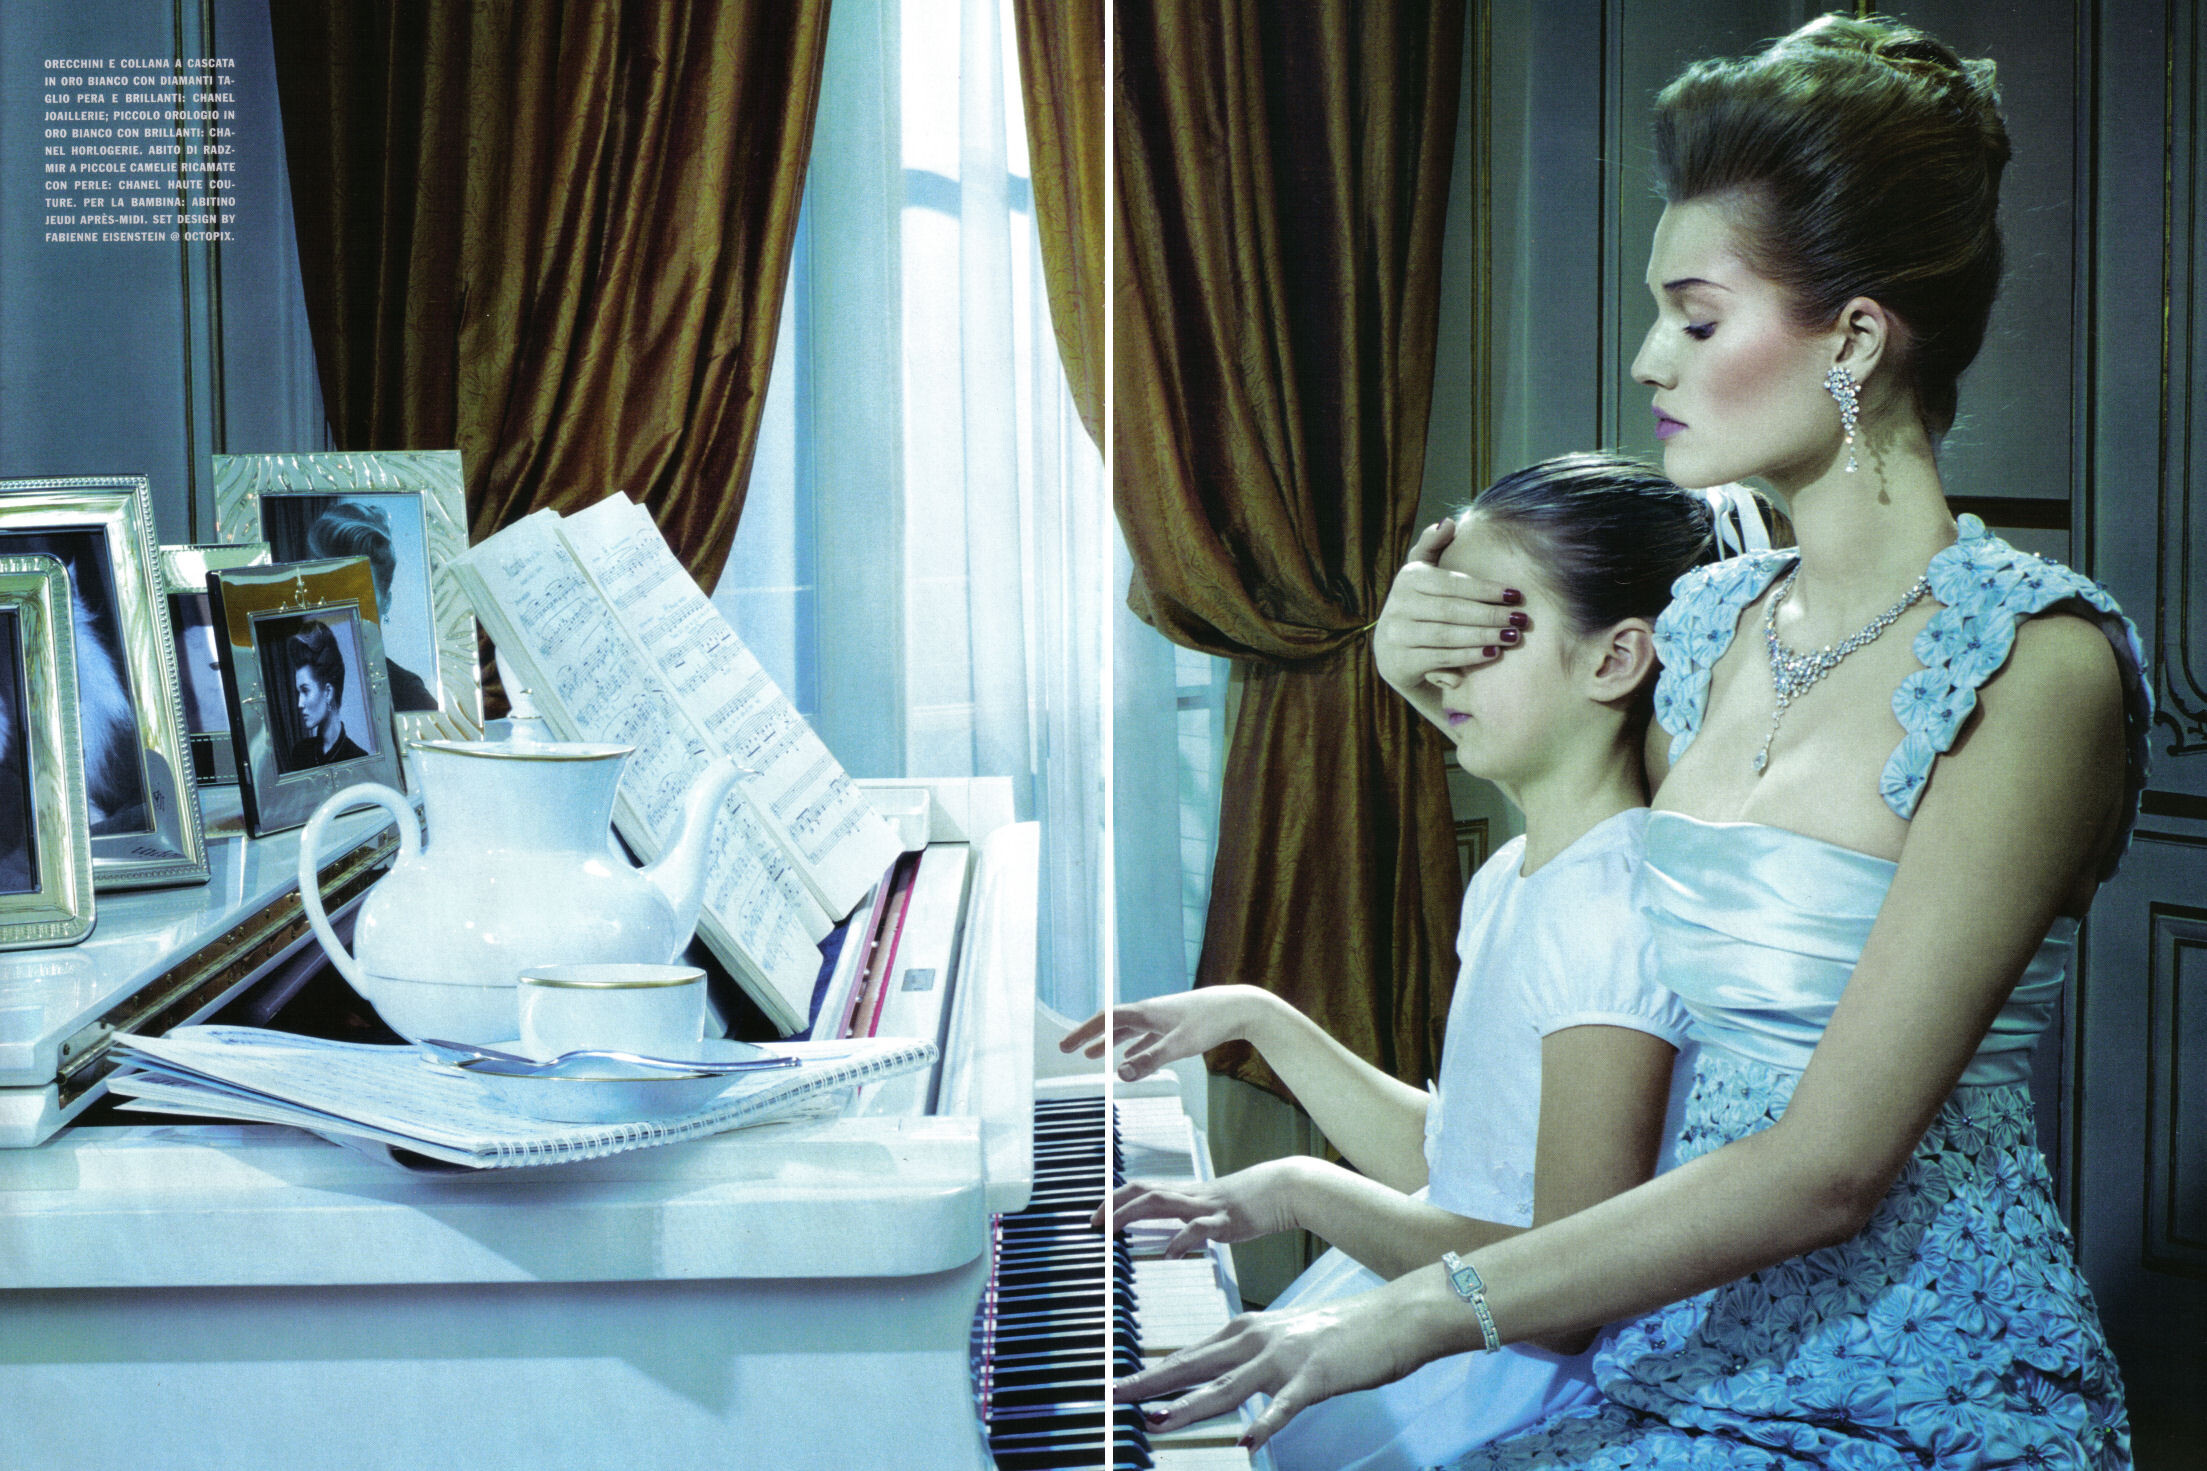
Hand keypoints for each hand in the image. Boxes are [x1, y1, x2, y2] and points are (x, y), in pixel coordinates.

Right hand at [1058, 985, 1275, 1081]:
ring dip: (1110, 1042)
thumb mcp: (1179, 1045)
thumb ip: (1149, 1061)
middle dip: (1090, 1036)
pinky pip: (1146, 1037)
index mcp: (1145, 1012)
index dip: (1084, 1032)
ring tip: (1094, 1056)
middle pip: (1113, 1023)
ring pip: (1129, 1030)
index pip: (1106, 1019)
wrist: (1240, 1007)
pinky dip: (1133, 1047)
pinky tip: (1130, 1058)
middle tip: (1070, 1050)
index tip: (1065, 1046)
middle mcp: (1150, 1011)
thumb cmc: (1211, 1022)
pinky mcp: (1176, 1025)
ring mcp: (1163, 1017)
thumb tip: (1119, 1075)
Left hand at [1091, 1159, 1310, 1251]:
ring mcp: (1208, 1205)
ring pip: (1161, 1201)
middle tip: (1092, 1224)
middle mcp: (1192, 1195)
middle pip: (1144, 1190)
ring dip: (1131, 1213)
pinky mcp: (1227, 1219)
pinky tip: (1169, 1254)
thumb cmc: (1255, 1199)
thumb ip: (1197, 1218)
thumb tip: (1181, 1235)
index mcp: (1189, 1193)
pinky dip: (1180, 1239)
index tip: (1097, 1215)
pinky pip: (1198, 1227)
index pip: (1144, 1188)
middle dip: (1114, 1205)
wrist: (1288, 1187)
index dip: (1117, 1198)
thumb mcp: (1219, 1207)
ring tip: (1111, 1229)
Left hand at [1114, 1285, 1436, 1450]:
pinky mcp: (1315, 1378)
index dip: (1156, 1372)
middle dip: (1152, 1383)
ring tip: (1160, 1422)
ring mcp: (1285, 1359)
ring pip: (1228, 1388)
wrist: (1392, 1317)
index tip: (1126, 1385)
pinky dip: (1264, 1424)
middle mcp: (1258, 1340)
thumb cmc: (1341, 1332)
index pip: (1191, 1354)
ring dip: (1191, 1407)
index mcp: (1248, 1330)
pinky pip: (1284, 1406)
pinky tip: (1246, 1442)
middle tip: (1118, 1395)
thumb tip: (1222, 1377)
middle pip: (1195, 1366)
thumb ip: (1251, 1356)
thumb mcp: (1285, 1337)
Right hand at [1372, 518, 1526, 693]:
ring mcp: (1397, 635)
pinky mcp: (1402, 661)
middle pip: (1451, 610)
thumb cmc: (1419, 605)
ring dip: (1483, 636)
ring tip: (1511, 636)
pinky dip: (1468, 656)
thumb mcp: (1421, 573)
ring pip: (1447, 635)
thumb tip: (1448, 522)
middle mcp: (1398, 605)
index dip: (1485, 589)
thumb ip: (1432, 545)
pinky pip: (1440, 658)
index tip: (1515, 594)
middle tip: (1520, 619)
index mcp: (1408, 578)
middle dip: (1489, 614)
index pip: (1451, 583)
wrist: (1393, 652)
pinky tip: (1492, 653)